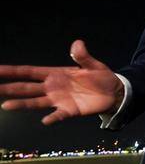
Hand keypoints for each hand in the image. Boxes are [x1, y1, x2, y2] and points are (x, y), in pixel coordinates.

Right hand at [0, 40, 123, 124]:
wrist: (114, 92)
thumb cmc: (100, 76)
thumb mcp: (93, 64)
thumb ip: (83, 56)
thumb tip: (77, 43)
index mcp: (54, 73)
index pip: (28, 72)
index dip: (12, 71)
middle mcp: (52, 87)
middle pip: (26, 87)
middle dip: (8, 87)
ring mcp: (59, 100)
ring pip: (36, 102)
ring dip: (22, 104)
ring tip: (6, 105)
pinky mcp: (70, 110)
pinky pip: (58, 115)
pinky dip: (53, 117)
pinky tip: (45, 120)